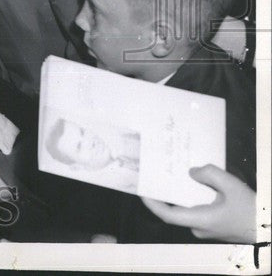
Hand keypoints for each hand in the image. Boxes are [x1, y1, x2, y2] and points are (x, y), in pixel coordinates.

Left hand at [140, 165, 256, 242]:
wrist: (268, 227)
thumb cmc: (251, 210)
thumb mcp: (231, 186)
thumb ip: (210, 174)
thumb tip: (191, 172)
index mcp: (201, 220)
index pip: (168, 215)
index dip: (152, 203)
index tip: (141, 190)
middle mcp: (200, 227)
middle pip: (175, 211)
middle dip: (164, 194)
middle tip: (155, 176)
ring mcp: (206, 229)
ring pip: (187, 210)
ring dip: (179, 195)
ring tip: (171, 175)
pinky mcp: (213, 226)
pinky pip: (197, 211)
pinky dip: (191, 198)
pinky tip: (193, 184)